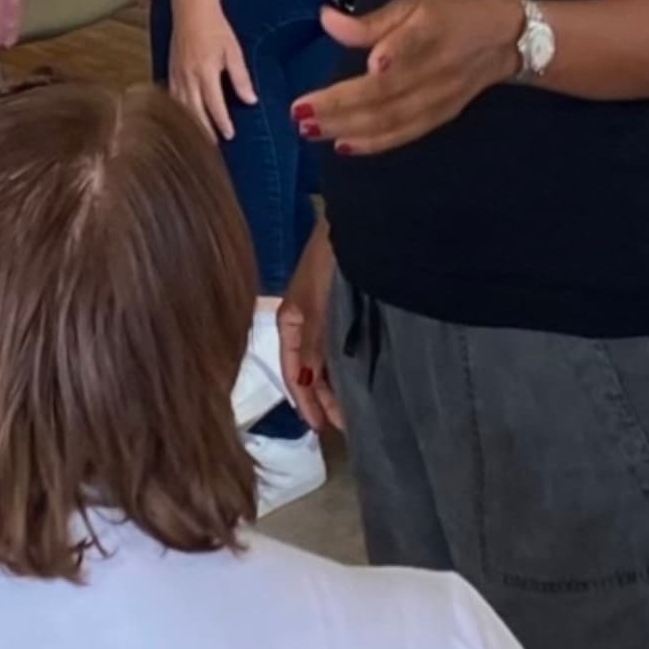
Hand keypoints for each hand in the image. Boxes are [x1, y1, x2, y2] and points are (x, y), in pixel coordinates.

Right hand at [166, 1, 255, 141]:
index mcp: (205, 71)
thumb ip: (241, 78)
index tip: (230, 135)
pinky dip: (178, 112)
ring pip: (181, 108)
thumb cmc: (215, 28)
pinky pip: (173, 98)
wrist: (191, 10)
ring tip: (199, 139)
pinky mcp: (170, 71)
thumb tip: (250, 100)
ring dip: (190, 125)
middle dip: (204, 131)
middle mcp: (188, 76)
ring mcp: (176, 75)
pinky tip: (183, 120)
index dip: (222, 123)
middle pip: (195, 112)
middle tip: (214, 147)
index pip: (214, 105)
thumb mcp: (234, 51)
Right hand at [279, 225, 343, 433]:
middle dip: (323, 399)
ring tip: (352, 411)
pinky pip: (339, 347)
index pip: (294, 373)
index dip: (306, 402)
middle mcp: (304, 323)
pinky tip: (358, 379)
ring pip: (326, 361)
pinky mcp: (343, 310)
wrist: (356, 219)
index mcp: (290, 321)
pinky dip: (346, 367)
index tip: (320, 428)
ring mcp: (323, 316)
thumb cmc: (330, 259)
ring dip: (336, 386)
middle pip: (310, 371)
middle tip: (344, 427)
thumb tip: (308, 383)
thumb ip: (313, 344)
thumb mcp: (317, 304)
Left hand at [292, 0, 524, 157]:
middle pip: (388, 91)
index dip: (395, 53)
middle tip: (299, 111)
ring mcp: (438, 98)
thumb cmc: (449, 17)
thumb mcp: (413, 6)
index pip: (413, 44)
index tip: (372, 64)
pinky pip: (404, 134)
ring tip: (309, 128)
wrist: (502, 42)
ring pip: (392, 118)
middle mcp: (436, 69)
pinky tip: (343, 145)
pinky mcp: (440, 118)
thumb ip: (370, 21)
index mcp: (431, 31)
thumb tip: (325, 20)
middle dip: (342, 105)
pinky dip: (374, 143)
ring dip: (349, 127)